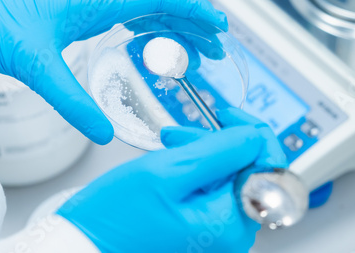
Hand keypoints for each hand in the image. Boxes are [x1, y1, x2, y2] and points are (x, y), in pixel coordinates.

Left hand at [0, 0, 227, 144]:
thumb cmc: (1, 25)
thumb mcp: (39, 68)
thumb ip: (72, 102)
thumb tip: (102, 132)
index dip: (191, 10)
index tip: (216, 23)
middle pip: (161, 5)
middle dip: (192, 25)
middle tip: (215, 47)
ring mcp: (97, 0)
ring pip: (149, 10)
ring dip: (176, 28)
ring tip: (198, 51)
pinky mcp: (90, 10)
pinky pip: (133, 16)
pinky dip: (154, 30)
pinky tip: (163, 47)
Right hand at [56, 108, 286, 252]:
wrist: (86, 244)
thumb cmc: (116, 217)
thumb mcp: (168, 172)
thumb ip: (220, 151)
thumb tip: (254, 136)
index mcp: (231, 223)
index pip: (267, 166)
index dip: (250, 132)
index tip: (227, 114)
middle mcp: (232, 233)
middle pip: (245, 169)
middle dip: (216, 143)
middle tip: (180, 135)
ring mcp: (218, 233)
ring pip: (227, 176)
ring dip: (201, 153)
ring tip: (169, 146)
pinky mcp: (204, 228)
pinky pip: (212, 190)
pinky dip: (194, 169)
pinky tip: (172, 161)